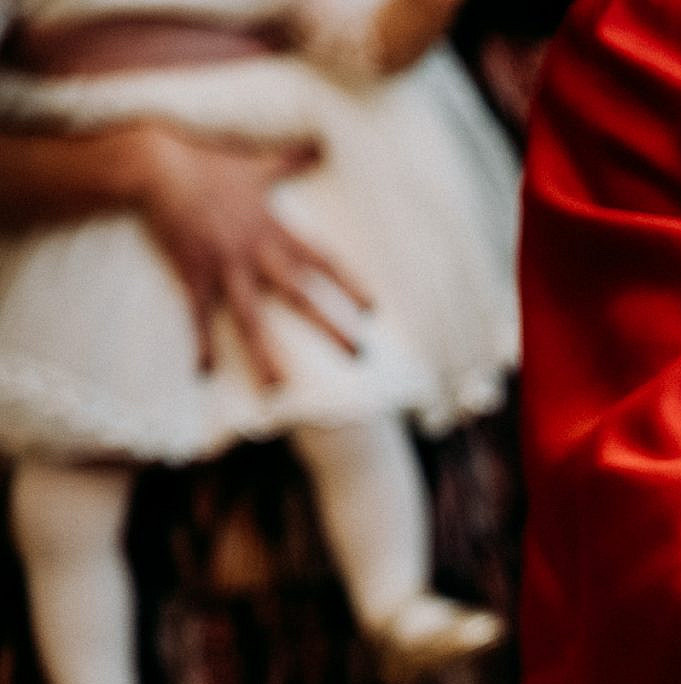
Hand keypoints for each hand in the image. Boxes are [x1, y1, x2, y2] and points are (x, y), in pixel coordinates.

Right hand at [133, 123, 369, 387]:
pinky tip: (203, 373)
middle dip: (330, 327)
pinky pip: (198, 316)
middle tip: (359, 356)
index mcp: (275, 231)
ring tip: (280, 389)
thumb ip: (290, 159)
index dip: (349, 283)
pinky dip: (200, 344)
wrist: (155, 166)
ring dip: (265, 355)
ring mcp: (224, 268)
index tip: (372, 309)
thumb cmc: (207, 163)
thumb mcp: (254, 163)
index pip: (323, 261)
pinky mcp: (193, 275)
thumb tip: (320, 144)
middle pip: (300, 296)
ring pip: (250, 318)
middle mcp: (256, 254)